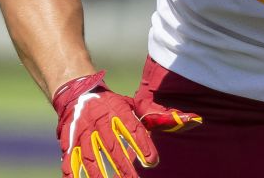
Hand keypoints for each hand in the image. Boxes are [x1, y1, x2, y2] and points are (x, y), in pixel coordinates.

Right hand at [53, 72, 199, 177]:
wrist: (78, 93)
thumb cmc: (112, 104)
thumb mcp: (134, 105)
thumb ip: (159, 115)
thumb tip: (193, 119)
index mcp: (118, 112)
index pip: (133, 130)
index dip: (142, 146)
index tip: (151, 162)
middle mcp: (100, 122)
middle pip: (114, 148)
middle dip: (124, 168)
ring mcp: (83, 133)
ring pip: (92, 157)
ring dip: (101, 174)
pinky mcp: (69, 142)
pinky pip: (70, 161)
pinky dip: (73, 174)